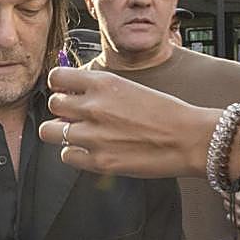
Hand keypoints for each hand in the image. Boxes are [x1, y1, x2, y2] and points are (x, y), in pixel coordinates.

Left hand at [41, 66, 216, 178]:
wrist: (189, 139)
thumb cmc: (166, 113)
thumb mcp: (130, 87)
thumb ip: (100, 90)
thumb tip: (74, 96)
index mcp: (103, 83)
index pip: (57, 77)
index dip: (60, 86)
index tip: (66, 92)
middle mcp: (93, 107)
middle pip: (52, 104)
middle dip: (62, 111)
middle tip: (76, 117)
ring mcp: (93, 135)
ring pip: (50, 132)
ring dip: (62, 132)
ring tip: (81, 134)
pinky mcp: (98, 161)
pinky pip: (66, 156)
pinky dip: (75, 154)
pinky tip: (92, 151)